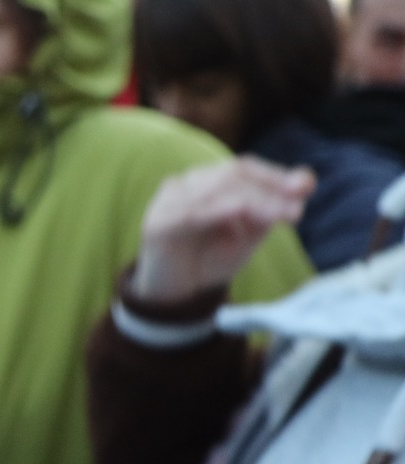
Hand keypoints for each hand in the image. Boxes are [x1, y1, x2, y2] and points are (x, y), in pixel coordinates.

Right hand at [130, 156, 313, 303]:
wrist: (175, 295)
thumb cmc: (209, 261)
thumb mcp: (248, 234)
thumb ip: (272, 208)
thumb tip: (305, 180)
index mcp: (204, 183)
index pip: (242, 168)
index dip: (274, 175)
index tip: (306, 186)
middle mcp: (184, 185)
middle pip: (232, 174)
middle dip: (270, 188)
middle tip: (297, 208)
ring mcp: (167, 201)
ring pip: (217, 189)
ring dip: (256, 200)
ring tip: (283, 215)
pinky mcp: (158, 223)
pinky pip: (193, 212)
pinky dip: (222, 210)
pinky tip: (244, 212)